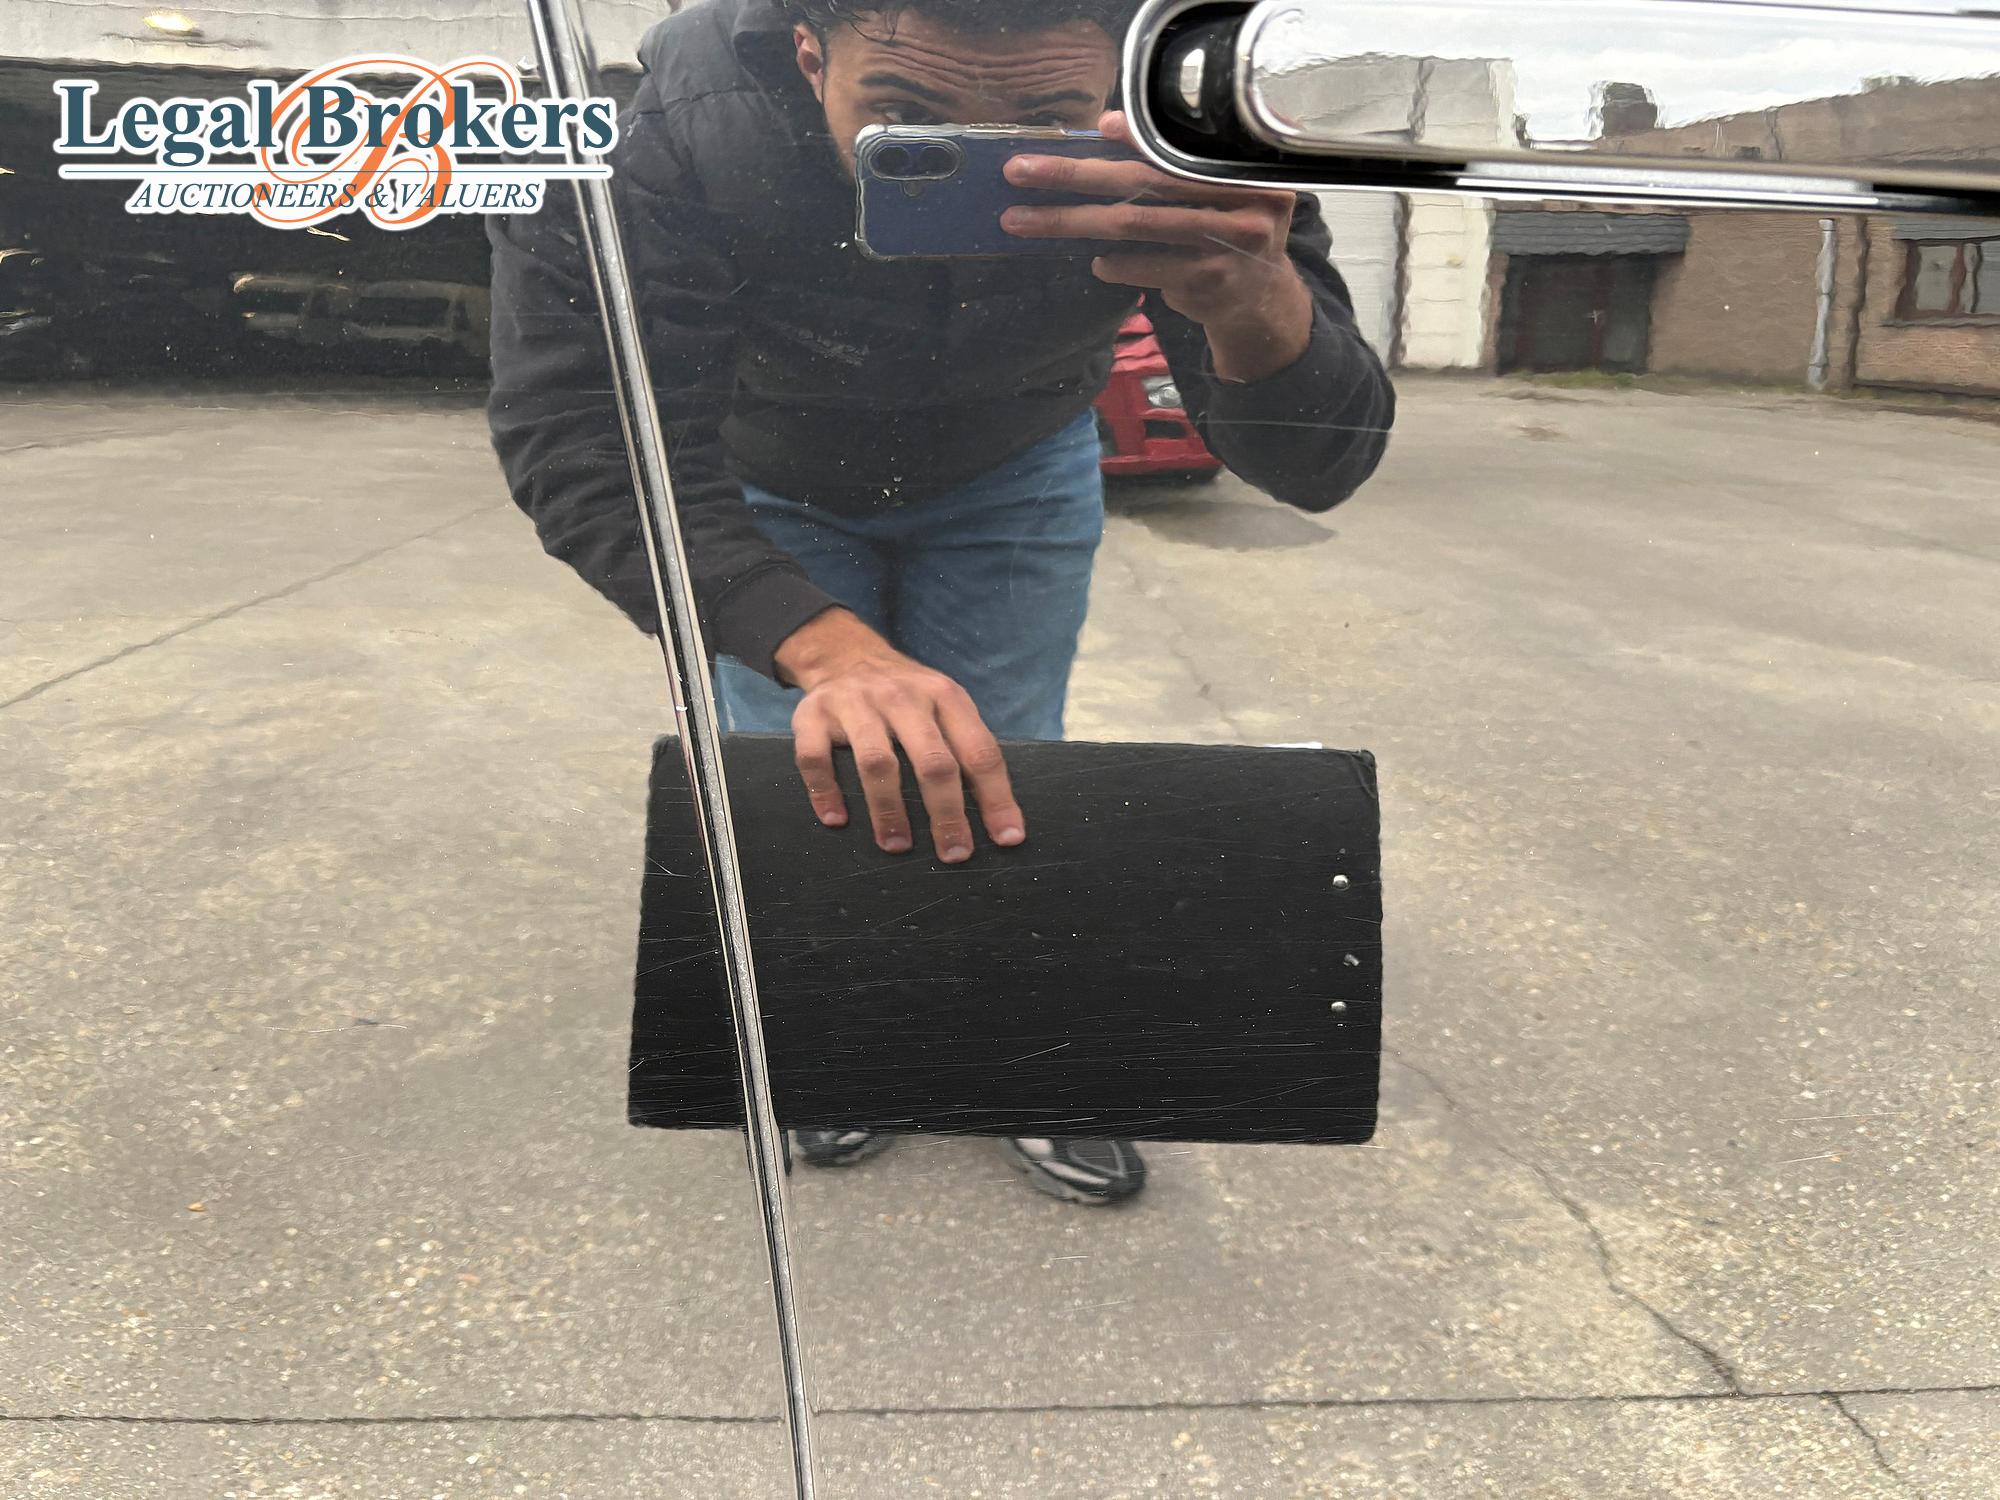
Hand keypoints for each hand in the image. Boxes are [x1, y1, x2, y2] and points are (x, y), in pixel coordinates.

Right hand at [773, 610, 1025, 863]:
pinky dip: (825, 792)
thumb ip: (967, 747)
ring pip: (877, 763)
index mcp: (945, 696)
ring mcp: (856, 704)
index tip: (1006, 838)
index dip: (996, 798)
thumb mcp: (945, 706)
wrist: (845, 655)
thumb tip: (999, 816)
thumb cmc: (907, 698)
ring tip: (897, 845)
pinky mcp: (812, 715)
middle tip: (954, 853)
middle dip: (947, 813)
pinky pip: (816, 758)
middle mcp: (903, 697)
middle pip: (933, 761)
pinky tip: (837, 820)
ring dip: (889, 810)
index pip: (980, 751)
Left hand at [1000, 111, 1313, 383]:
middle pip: (1144, 183)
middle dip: (1075, 176)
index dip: (1135, 137)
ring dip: (1071, 222)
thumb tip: (1107, 127)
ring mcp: (1225, 246)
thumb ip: (1167, 159)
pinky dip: (1112, 263)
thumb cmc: (1224, 228)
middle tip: (1020, 171)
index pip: (1178, 147)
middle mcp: (1243, 202)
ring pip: (1132, 226)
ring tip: (1022, 219)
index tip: (1091, 130)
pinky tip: (1097, 261)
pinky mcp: (1204, 283)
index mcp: (1243, 168)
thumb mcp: (1212, 188)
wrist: (1260, 299)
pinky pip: (1140, 267)